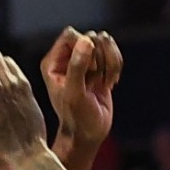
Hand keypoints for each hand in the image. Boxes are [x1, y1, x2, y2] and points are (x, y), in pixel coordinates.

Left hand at [42, 28, 121, 154]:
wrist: (88, 134)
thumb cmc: (76, 117)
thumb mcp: (74, 93)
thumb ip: (78, 66)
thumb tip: (87, 40)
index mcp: (53, 61)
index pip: (71, 35)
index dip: (85, 47)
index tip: (89, 69)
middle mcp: (67, 58)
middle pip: (91, 37)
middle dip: (100, 57)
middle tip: (96, 79)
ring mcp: (84, 62)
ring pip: (104, 43)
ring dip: (110, 62)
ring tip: (106, 82)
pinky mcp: (99, 68)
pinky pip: (113, 53)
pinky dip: (116, 67)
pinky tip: (111, 84)